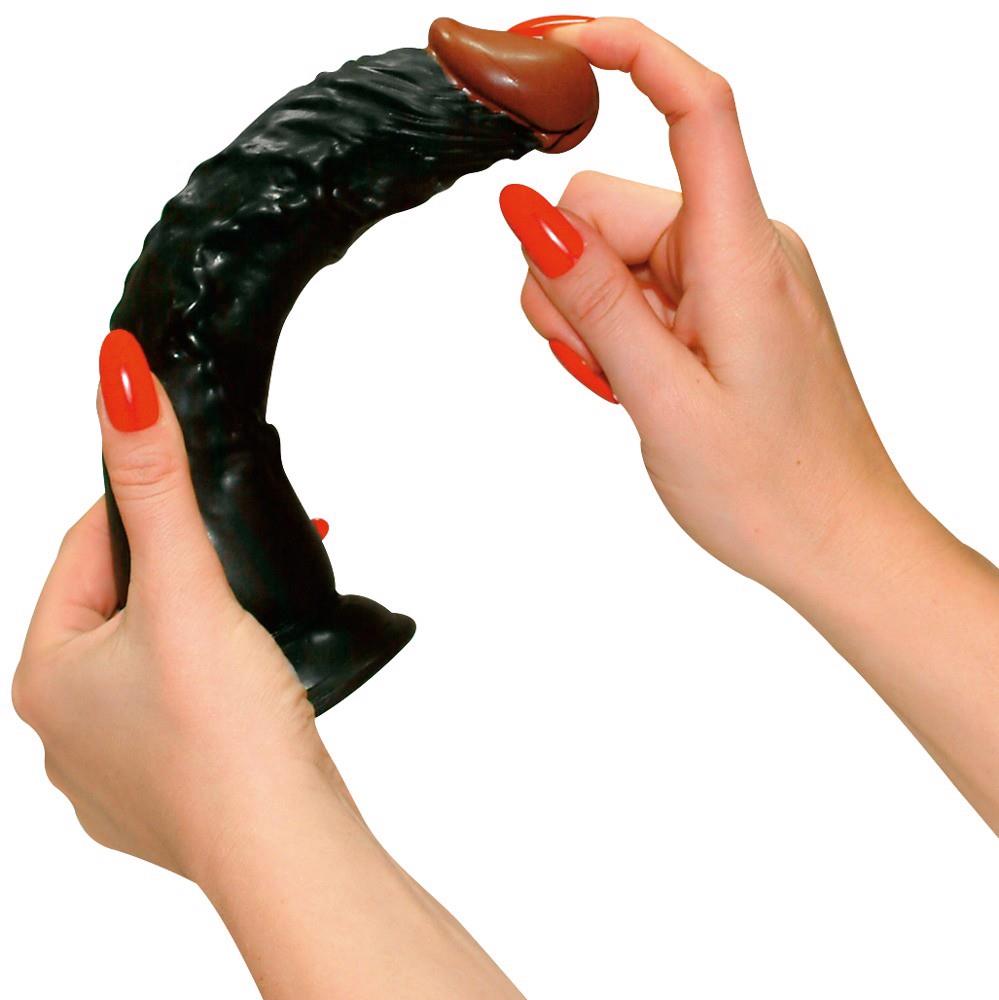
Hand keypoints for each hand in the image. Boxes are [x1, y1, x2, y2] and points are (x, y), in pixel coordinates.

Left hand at [12, 329, 344, 882]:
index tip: (191, 496)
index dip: (141, 511)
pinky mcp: (163, 799)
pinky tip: (245, 689)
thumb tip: (118, 380)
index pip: (84, 553)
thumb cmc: (222, 735)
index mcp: (46, 674)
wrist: (280, 845)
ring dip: (198, 633)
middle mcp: (64, 729)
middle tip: (234, 564)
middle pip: (120, 608)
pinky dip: (210, 690)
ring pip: (152, 665)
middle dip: (182, 576)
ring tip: (248, 624)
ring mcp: (111, 772)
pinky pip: (176, 717)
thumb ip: (154, 482)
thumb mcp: (185, 588)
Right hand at [502, 17, 914, 594]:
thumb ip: (595, 301)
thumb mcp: (662, 397)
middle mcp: (738, 248)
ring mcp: (729, 278)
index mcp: (740, 254)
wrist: (837, 542)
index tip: (547, 43)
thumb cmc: (771, 487)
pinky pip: (640, 289)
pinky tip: (638, 383)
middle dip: (571, 277)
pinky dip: (619, 330)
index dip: (624, 52)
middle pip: (610, 206)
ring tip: (626, 386)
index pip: (694, 106)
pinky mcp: (721, 308)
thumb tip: (529, 213)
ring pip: (613, 254)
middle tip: (598, 365)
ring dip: (591, 314)